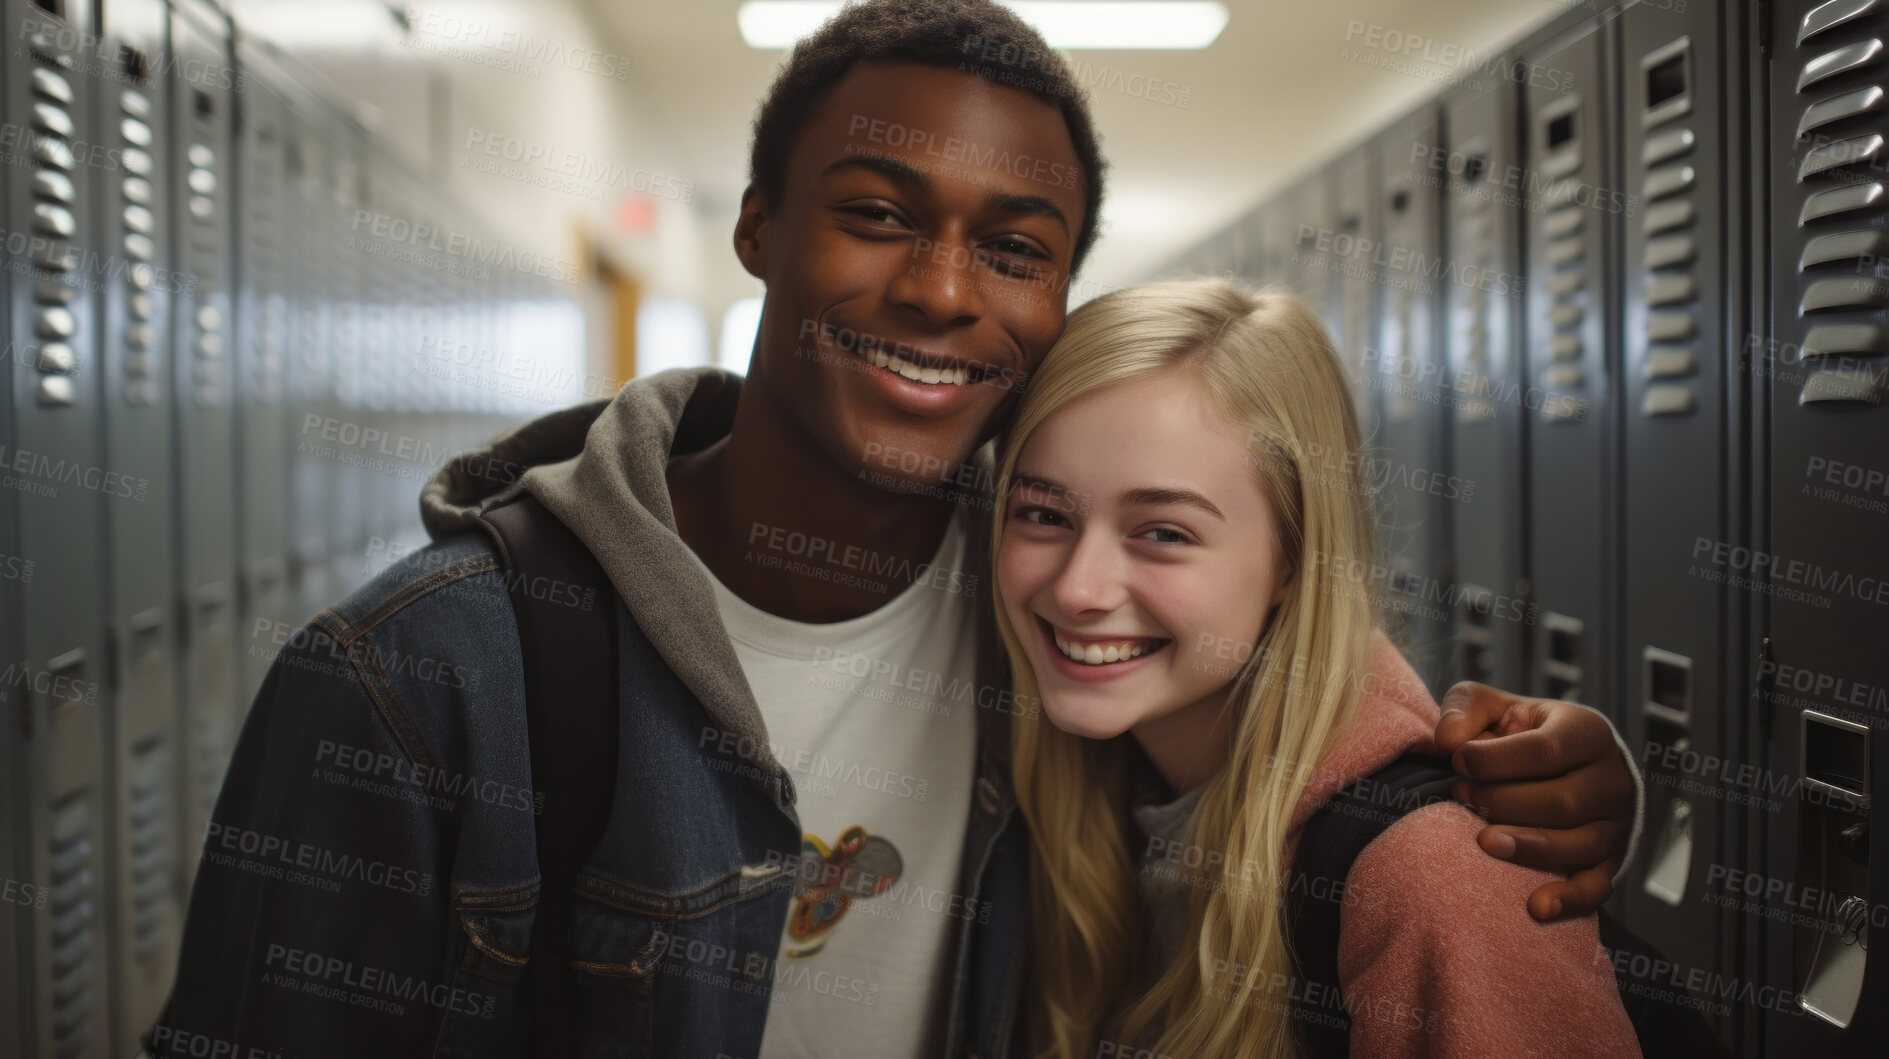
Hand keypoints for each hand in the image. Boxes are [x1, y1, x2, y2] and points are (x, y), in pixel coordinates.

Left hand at [1433, 682, 1634, 921]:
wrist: (1570, 763)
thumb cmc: (1522, 733)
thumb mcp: (1495, 706)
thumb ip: (1466, 708)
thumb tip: (1446, 741)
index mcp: (1588, 732)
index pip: (1544, 751)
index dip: (1495, 760)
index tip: (1457, 761)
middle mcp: (1612, 779)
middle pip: (1560, 802)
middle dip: (1502, 802)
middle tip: (1460, 797)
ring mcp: (1617, 824)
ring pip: (1576, 844)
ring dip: (1526, 847)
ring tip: (1482, 842)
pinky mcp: (1611, 861)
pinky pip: (1595, 887)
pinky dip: (1568, 899)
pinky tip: (1536, 907)